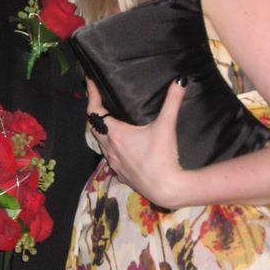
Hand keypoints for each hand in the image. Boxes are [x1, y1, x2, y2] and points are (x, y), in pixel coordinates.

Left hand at [87, 78, 186, 207]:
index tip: (90, 83)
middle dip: (95, 113)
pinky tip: (119, 148)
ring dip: (102, 132)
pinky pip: (111, 159)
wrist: (167, 188)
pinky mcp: (122, 175)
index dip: (91, 95)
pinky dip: (111, 150)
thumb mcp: (167, 126)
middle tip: (99, 100)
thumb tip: (180, 80)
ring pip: (101, 144)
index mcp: (117, 135)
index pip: (95, 111)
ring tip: (108, 122)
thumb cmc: (163, 156)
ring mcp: (115, 164)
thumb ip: (172, 101)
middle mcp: (111, 149)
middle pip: (95, 127)